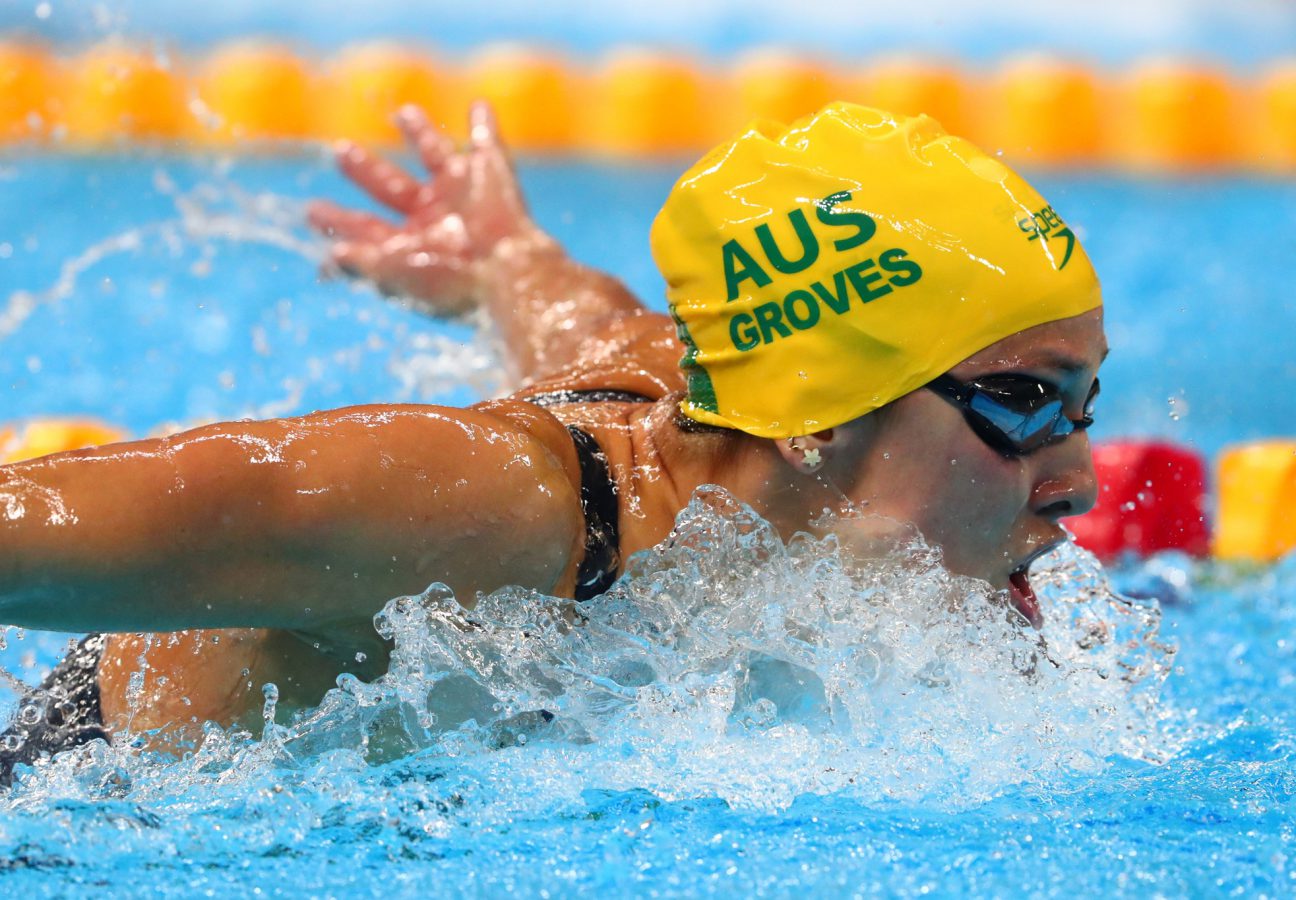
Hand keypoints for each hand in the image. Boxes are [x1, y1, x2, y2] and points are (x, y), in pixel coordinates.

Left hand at [308, 101, 547, 315]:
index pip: (365, 227)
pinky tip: (479, 106)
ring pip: (436, 156)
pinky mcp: (493, 176)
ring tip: (403, 113)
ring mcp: (463, 195)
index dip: (337, 219)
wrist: (508, 276)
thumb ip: (361, 263)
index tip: (311, 211)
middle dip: (365, 170)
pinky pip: (488, 144)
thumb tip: (328, 259)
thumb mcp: (393, 273)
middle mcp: (434, 218)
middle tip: (340, 151)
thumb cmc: (450, 283)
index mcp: (409, 244)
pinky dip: (485, 126)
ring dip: (420, 135)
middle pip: (392, 187)